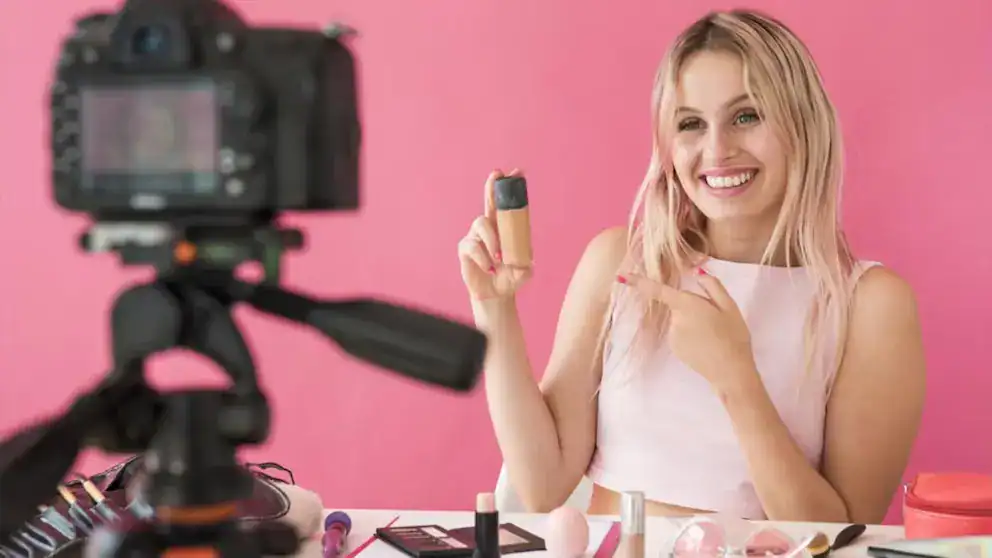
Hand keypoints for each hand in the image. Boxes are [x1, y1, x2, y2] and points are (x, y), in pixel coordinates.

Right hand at [458, 169, 532, 300]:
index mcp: (505, 228)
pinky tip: (489, 268)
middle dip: (492, 187)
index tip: (516, 172)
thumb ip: (525, 269)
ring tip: (499, 258)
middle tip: (496, 175)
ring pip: (481, 225)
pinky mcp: (465, 249)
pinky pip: (472, 245)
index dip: (509, 188)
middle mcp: (489, 228)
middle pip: (489, 202)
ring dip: (492, 240)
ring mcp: (475, 236)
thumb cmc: (509, 278)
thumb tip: (525, 266)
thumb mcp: (523, 274)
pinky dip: (483, 257)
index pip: (507, 204)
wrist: (494, 294)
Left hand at [618, 267, 757, 395]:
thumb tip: (697, 272)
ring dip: (693, 322)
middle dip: (693, 306)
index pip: (657, 290)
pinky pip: (680, 334)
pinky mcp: (674, 349)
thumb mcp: (729, 306)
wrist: (730, 371)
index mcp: (686, 305)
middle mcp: (675, 320)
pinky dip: (691, 336)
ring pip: (680, 320)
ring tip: (714, 334)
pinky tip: (707, 344)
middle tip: (715, 318)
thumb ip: (712, 285)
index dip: (638, 282)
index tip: (620, 276)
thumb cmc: (734, 336)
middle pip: (678, 304)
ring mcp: (672, 336)